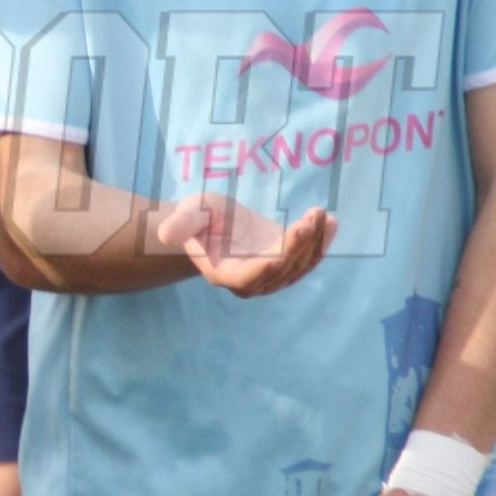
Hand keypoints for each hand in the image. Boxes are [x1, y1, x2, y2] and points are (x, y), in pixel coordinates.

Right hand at [155, 196, 334, 298]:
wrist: (212, 224)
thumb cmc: (198, 218)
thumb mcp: (188, 214)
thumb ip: (180, 225)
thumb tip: (165, 234)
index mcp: (225, 274)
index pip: (250, 278)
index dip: (270, 265)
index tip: (285, 248)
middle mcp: (251, 282)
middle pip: (282, 269)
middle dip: (300, 244)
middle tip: (311, 217)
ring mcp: (272, 276)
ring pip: (300, 265)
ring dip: (315, 241)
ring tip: (321, 215)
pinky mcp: (287, 265)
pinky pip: (309, 258)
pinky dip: (322, 241)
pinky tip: (330, 222)